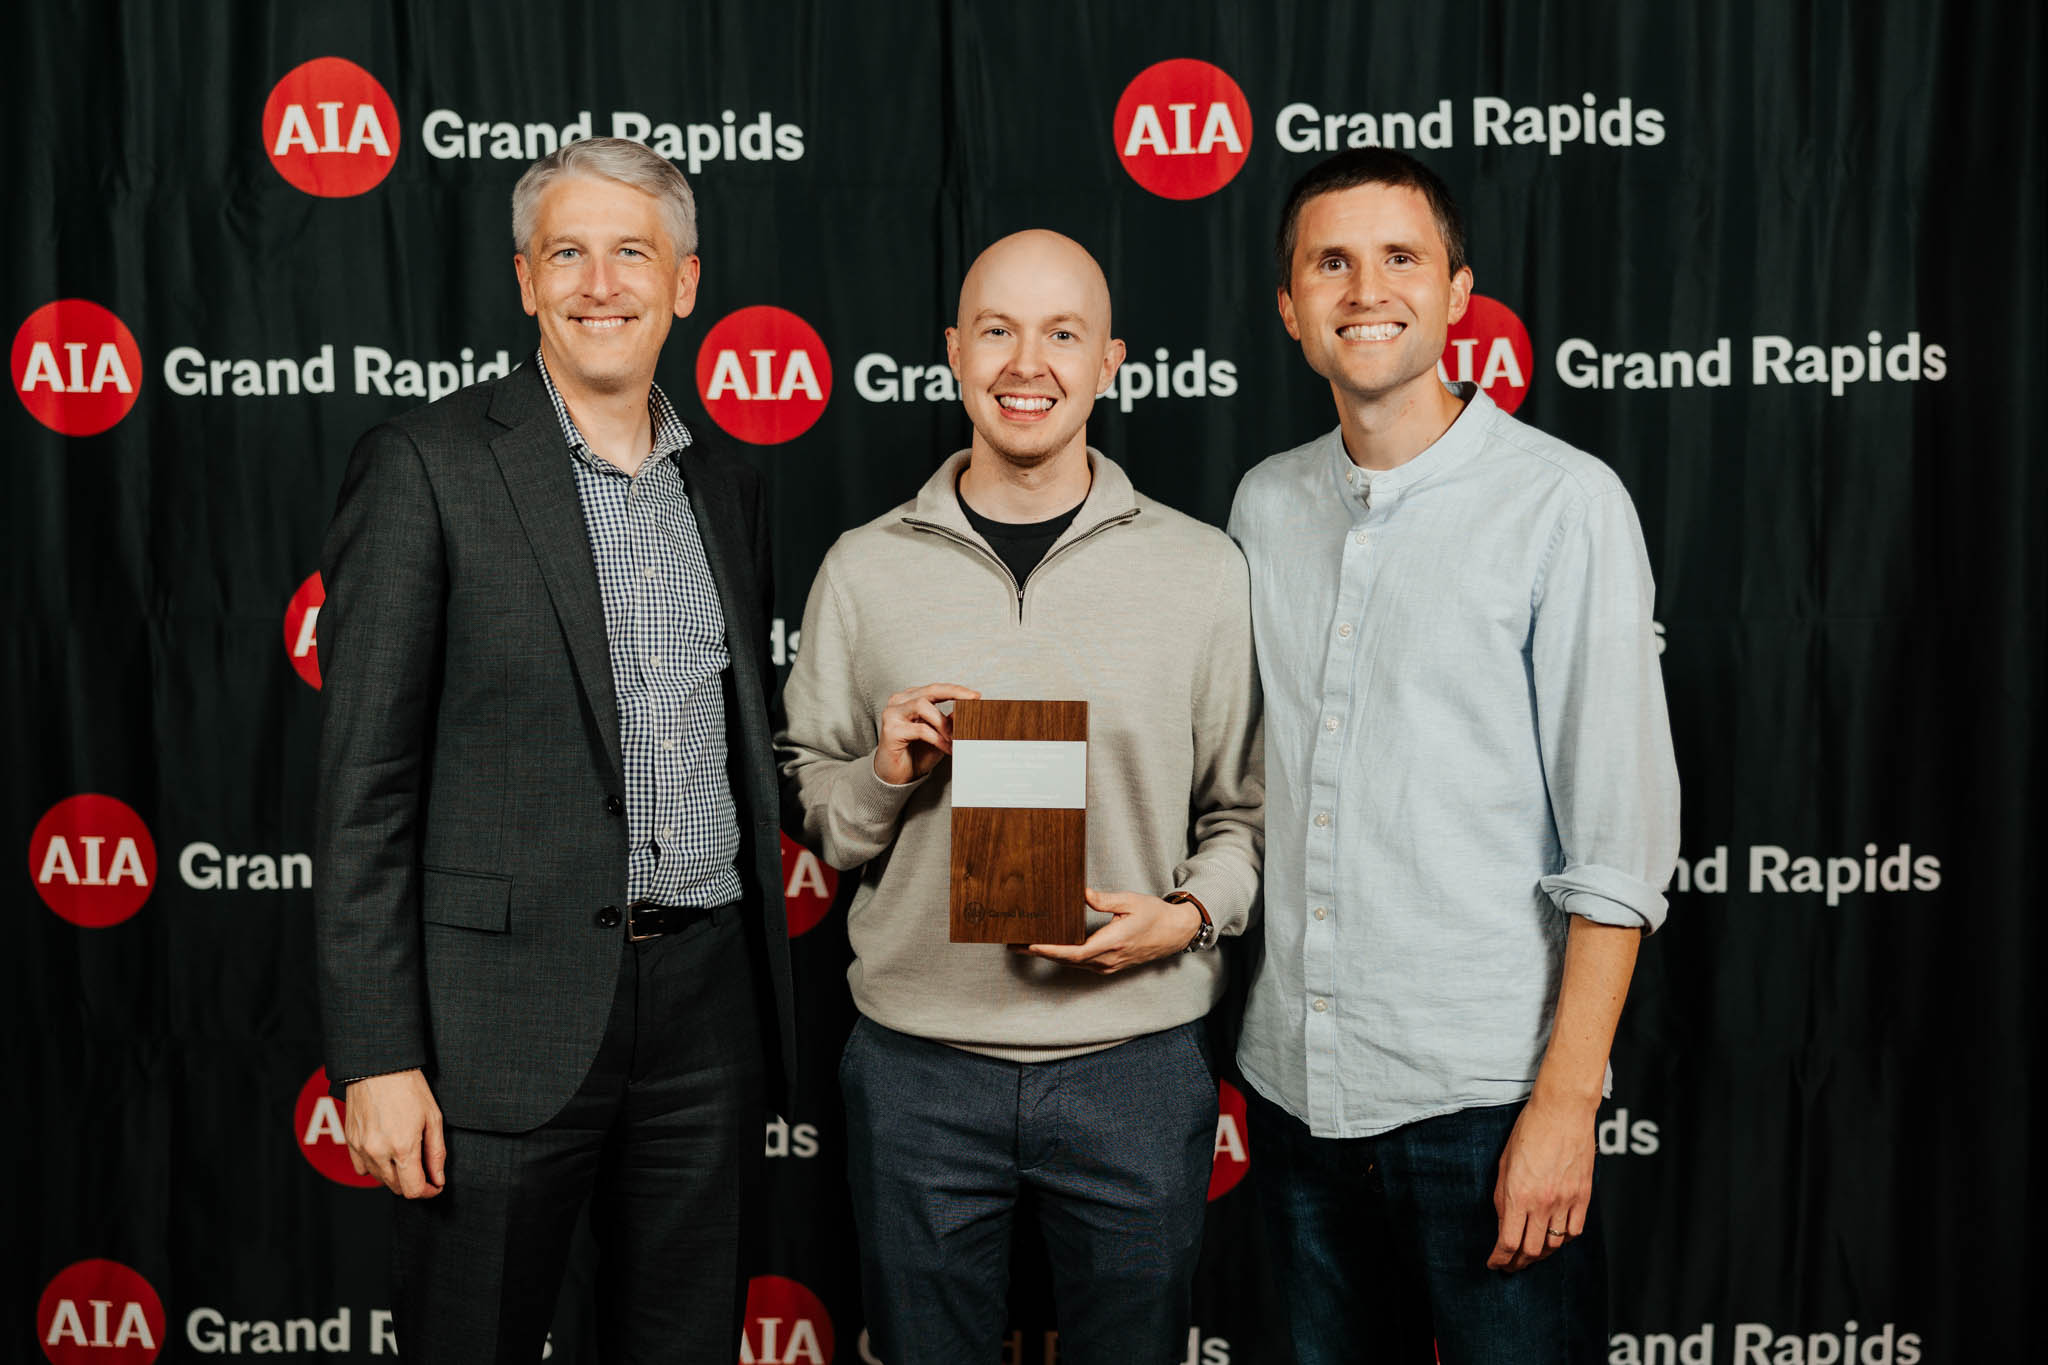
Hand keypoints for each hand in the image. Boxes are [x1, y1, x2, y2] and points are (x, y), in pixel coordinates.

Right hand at [344, 1069, 446, 1199]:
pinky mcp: (350, 1142)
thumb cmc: (409, 1087)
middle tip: (425, 1170)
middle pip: (396, 1187)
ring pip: (379, 1179)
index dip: (427, 1191)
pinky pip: (362, 1169)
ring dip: (395, 1176)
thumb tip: (438, 1179)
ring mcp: (361, 1148)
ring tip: (407, 1156)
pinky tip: (386, 1153)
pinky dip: (376, 1167)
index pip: (413, 1190)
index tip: (435, 1185)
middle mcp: (379, 1152)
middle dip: (413, 1183)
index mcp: (403, 1147)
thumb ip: (436, 1153)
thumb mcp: (433, 1118)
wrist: (378, 1066)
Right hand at [874, 683, 980, 784]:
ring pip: (922, 706)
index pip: (935, 689)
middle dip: (954, 694)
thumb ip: (950, 722)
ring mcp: (893, 715)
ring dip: (943, 722)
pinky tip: (946, 747)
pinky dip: (937, 738)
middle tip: (972, 704)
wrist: (897, 777)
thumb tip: (967, 710)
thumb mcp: (940, 736)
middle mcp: (900, 702)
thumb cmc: (916, 754)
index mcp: (911, 699)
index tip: (976, 696)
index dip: (956, 690)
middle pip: (930, 691)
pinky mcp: (891, 730)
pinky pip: (920, 729)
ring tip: (955, 737)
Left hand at [1015, 888, 1202, 974]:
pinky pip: (1081, 964)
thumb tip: (1080, 893)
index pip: (1076, 951)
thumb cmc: (1154, 916)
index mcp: (1114, 943)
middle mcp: (1108, 960)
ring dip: (1049, 955)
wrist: (1174, 933)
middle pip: (1068, 960)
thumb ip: (1104, 900)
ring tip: (1024, 945)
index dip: (1052, 950)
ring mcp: (1108, 966)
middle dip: (1040, 952)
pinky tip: (1049, 948)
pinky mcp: (1108, 966)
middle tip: (1015, 943)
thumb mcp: (1130, 901)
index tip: (1032, 944)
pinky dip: (1062, 957)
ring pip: (1073, 963)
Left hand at [1486, 1091, 1595, 1270]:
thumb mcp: (1504, 1163)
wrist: (1562, 1111)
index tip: (1494, 1264)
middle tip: (1510, 1265)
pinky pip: (1575, 1230)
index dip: (1500, 1259)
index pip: (1508, 1242)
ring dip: (1540, 1254)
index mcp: (1519, 1194)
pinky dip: (1563, 1240)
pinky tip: (1555, 1239)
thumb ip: (1503, 1197)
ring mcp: (1566, 1201)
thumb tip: (1503, 1223)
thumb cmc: (1529, 1131)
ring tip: (1530, 1256)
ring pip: (1554, 1244)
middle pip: (1531, 1249)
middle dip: (1517, 1263)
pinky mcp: (1583, 1196)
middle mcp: (1543, 1202)